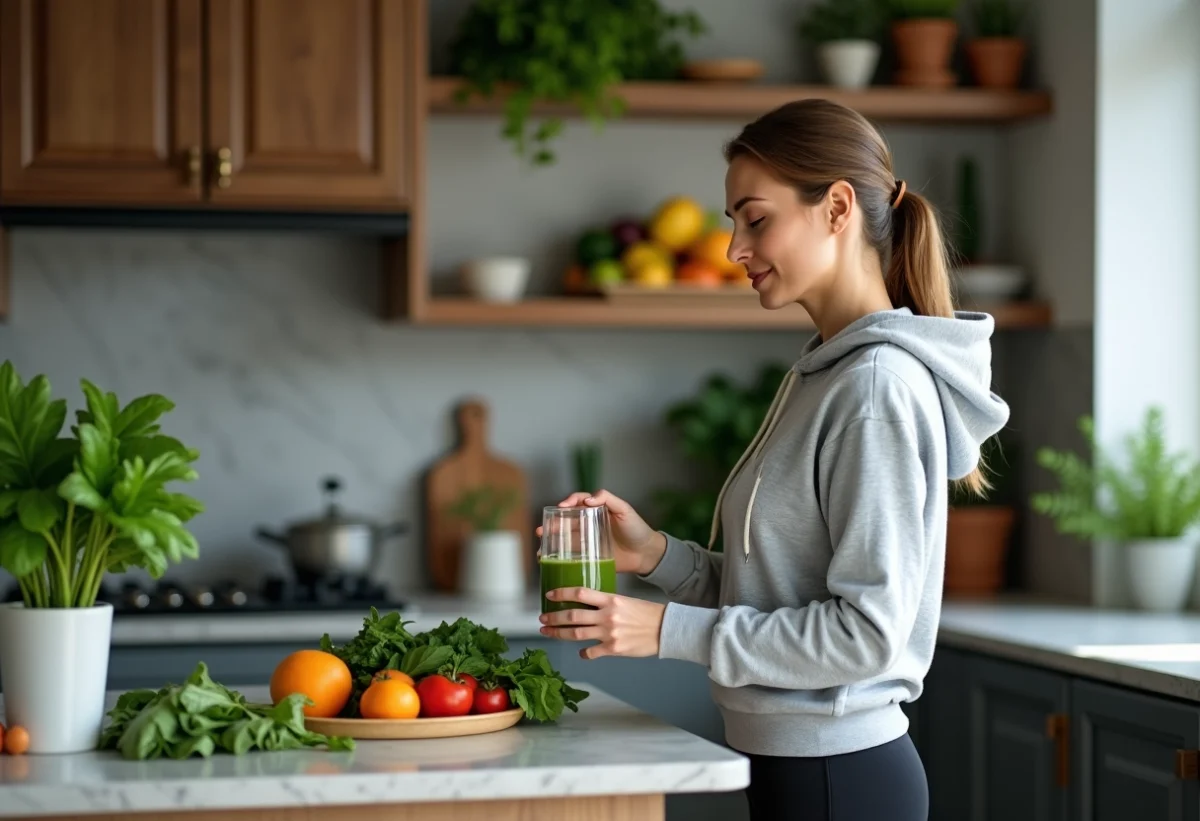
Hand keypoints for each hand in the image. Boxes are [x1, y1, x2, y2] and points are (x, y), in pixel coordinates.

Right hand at [536, 489, 665, 575]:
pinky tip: (551, 561)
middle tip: (542, 530)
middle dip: (552, 524)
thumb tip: (588, 500)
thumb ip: (608, 499)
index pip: (578, 502)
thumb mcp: (625, 510)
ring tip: (541, 548)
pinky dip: (561, 557)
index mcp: (597, 510)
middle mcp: (590, 523)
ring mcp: (589, 540)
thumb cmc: (637, 529)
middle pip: (567, 521)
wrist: (646, 554)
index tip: (561, 507)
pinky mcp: (590, 556)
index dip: (568, 502)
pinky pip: (573, 555)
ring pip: (566, 538)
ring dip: (552, 542)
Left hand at [539, 588, 665, 659]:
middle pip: (572, 616)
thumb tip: (587, 606)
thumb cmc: (647, 613)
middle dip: (554, 617)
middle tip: (542, 618)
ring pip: (576, 634)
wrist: (664, 629)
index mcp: (610, 600)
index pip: (580, 593)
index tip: (549, 595)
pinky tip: (580, 652)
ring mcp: (609, 634)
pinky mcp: (613, 649)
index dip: (562, 593)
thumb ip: (606, 604)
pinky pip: (591, 652)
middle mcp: (607, 616)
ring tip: (548, 631)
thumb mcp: (625, 601)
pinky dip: (583, 653)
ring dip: (559, 633)